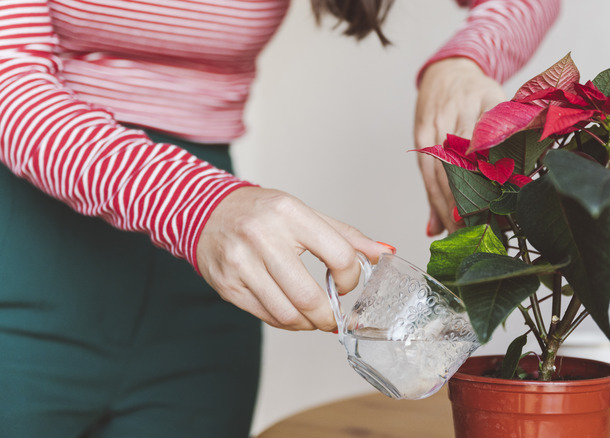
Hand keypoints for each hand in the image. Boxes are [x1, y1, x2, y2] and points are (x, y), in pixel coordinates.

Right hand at [196, 186, 389, 330]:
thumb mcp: (305, 213)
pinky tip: (292, 313)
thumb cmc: (261, 212)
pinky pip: (266, 316)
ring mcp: (241, 263)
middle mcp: (263, 237)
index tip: (345, 282)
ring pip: (287, 314)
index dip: (350, 278)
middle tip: (333, 317)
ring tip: (313, 317)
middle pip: (310, 296)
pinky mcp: (227, 285)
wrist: (204, 211)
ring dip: (308, 324)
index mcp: (290, 214)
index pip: (338, 256)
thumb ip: (346, 236)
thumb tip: (384, 253)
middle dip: (329, 316)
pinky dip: (286, 322)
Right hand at [415, 57, 505, 235]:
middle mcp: (457, 114)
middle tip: (476, 233)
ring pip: (439, 174)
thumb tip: (531, 161)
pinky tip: (438, 225)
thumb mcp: (504, 104)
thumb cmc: (481, 93)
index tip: (494, 207)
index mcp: (485, 103)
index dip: (486, 178)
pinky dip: (433, 201)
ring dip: (447, 209)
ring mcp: (435, 126)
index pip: (486, 145)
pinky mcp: (421, 136)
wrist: (449, 70)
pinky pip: (426, 174)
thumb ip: (514, 134)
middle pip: (458, 165)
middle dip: (464, 203)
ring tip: (458, 236)